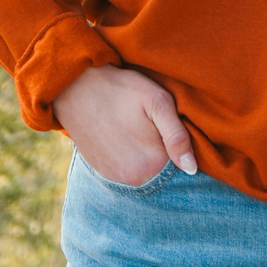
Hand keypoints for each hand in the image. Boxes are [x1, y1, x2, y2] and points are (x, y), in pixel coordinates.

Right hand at [53, 65, 197, 184]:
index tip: (165, 125)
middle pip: (162, 169)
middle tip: (149, 124)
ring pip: (144, 170)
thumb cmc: (121, 89)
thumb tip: (191, 168)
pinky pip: (125, 170)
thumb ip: (178, 136)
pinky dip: (129, 157)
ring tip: (135, 129)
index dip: (178, 143)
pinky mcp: (102, 173)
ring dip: (144, 154)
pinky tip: (123, 136)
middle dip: (162, 150)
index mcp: (152, 164)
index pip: (181, 164)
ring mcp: (115, 179)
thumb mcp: (157, 101)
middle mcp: (133, 179)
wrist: (75, 87)